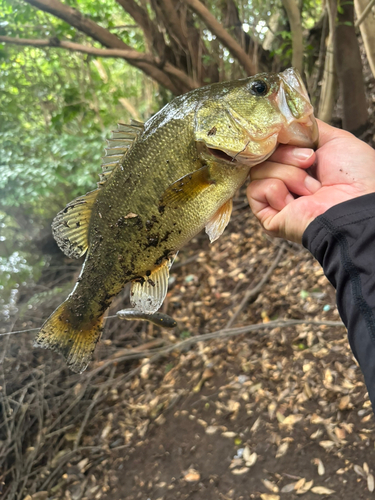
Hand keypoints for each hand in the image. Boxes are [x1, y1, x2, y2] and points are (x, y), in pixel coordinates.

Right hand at [247, 119, 374, 242]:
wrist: (354, 206)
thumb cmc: (355, 178)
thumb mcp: (335, 139)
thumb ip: (307, 128)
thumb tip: (283, 120)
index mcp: (300, 164)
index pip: (273, 143)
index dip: (281, 138)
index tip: (297, 139)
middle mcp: (286, 180)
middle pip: (264, 154)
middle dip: (288, 155)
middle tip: (310, 162)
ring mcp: (275, 198)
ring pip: (258, 170)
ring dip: (288, 175)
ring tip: (310, 188)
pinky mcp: (267, 214)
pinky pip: (255, 189)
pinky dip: (277, 191)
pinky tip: (295, 201)